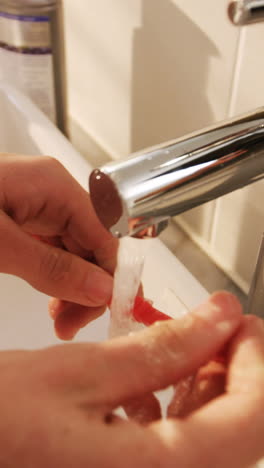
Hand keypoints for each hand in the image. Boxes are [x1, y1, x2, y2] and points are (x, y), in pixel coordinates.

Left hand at [0, 154, 117, 337]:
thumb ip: (52, 269)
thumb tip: (102, 290)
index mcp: (55, 187)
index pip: (105, 234)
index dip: (114, 276)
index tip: (111, 313)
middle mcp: (54, 193)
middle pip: (93, 245)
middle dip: (89, 288)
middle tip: (70, 326)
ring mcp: (40, 207)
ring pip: (76, 253)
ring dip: (73, 289)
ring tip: (60, 320)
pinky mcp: (26, 221)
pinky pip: (55, 253)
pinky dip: (56, 280)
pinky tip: (51, 301)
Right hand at [1, 292, 262, 467]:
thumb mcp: (81, 375)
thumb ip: (162, 350)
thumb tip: (220, 319)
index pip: (251, 421)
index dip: (256, 361)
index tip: (240, 322)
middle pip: (236, 429)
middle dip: (231, 367)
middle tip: (211, 325)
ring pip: (209, 436)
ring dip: (205, 383)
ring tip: (180, 344)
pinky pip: (177, 446)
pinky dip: (176, 404)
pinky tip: (148, 380)